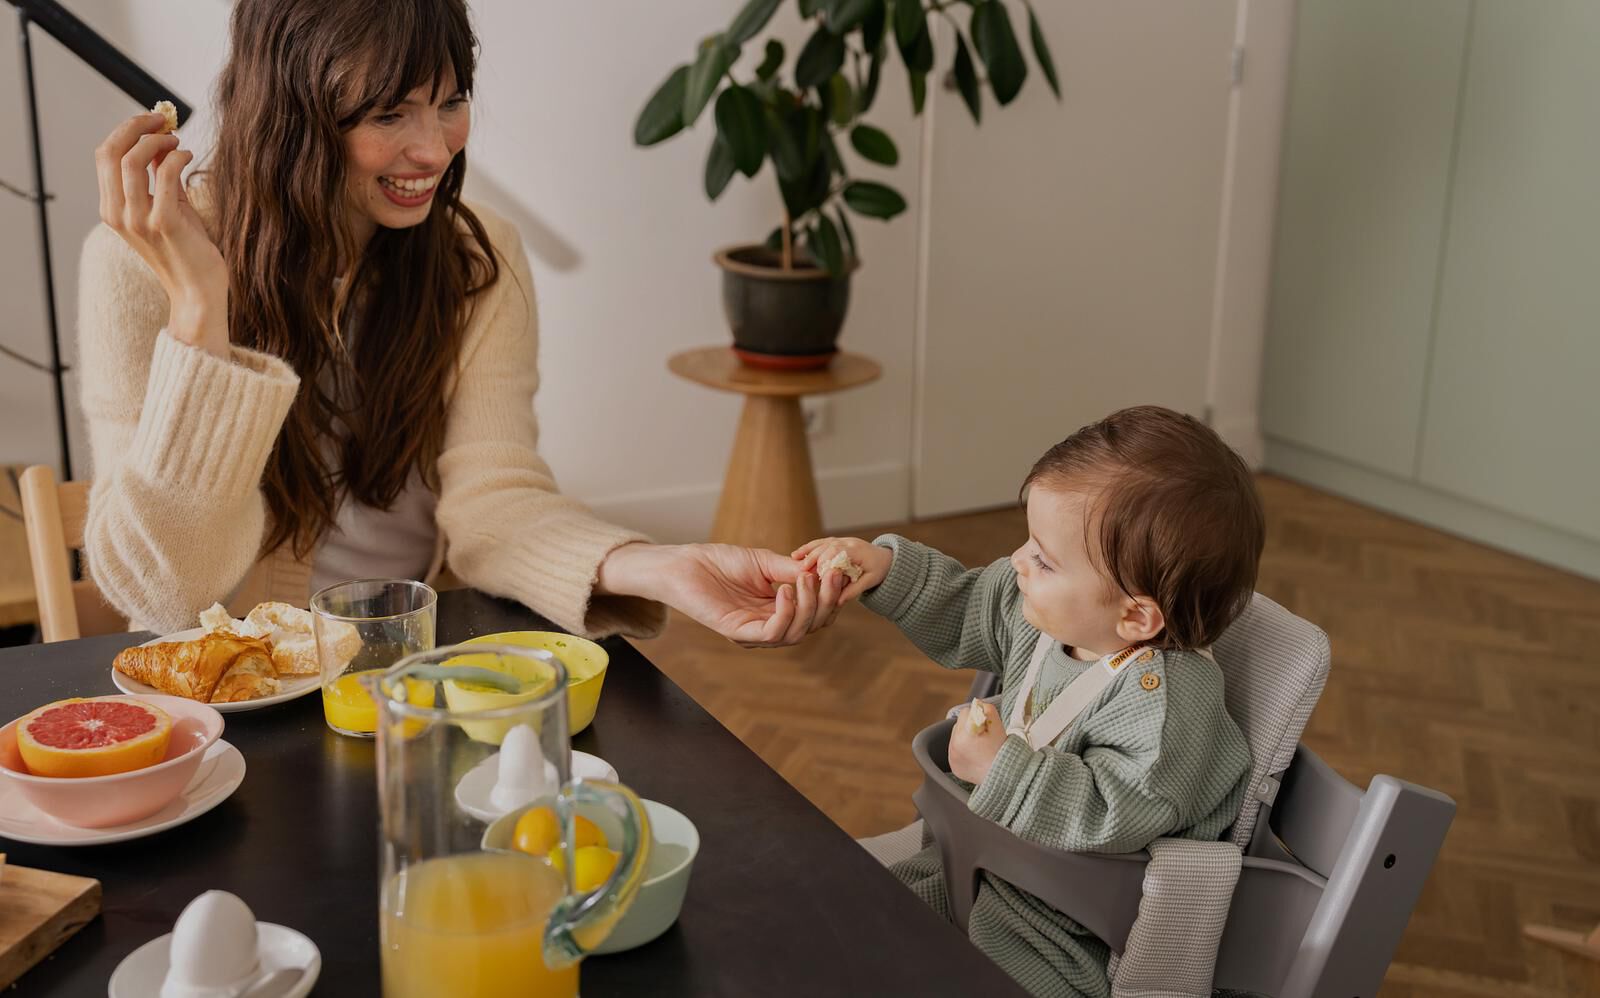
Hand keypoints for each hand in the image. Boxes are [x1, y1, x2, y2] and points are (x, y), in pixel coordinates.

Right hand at [95, 113, 228, 355]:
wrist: (199, 293)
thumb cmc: (188, 251)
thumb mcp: (169, 208)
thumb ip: (161, 178)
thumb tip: (161, 143)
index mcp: (112, 209)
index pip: (104, 156)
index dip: (125, 131)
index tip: (151, 121)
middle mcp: (118, 214)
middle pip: (110, 152)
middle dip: (135, 127)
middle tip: (162, 121)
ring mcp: (138, 220)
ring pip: (131, 160)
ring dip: (157, 141)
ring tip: (177, 141)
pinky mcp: (163, 224)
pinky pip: (164, 176)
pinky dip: (176, 158)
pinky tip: (189, 157)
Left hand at [598, 543, 826, 646]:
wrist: (685, 564)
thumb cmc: (720, 562)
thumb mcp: (765, 562)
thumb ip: (793, 571)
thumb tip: (824, 573)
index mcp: (777, 610)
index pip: (815, 614)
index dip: (831, 596)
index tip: (840, 572)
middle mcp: (768, 625)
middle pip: (810, 626)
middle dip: (826, 601)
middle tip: (831, 575)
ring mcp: (753, 633)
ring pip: (795, 633)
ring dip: (809, 606)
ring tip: (808, 580)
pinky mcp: (738, 633)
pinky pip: (771, 633)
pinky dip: (785, 614)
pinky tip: (786, 591)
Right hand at [791, 537, 892, 629]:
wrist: (886, 558)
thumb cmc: (879, 570)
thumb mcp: (870, 581)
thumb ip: (854, 590)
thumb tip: (838, 602)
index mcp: (857, 551)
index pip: (836, 552)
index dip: (824, 563)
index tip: (816, 576)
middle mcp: (848, 542)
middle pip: (826, 547)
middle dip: (813, 559)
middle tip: (802, 572)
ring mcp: (841, 540)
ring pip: (821, 543)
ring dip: (808, 552)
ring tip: (795, 562)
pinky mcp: (836, 542)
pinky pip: (820, 542)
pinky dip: (808, 548)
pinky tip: (796, 555)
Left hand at [949, 700, 1005, 783]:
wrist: (1005, 776)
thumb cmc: (1003, 752)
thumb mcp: (998, 725)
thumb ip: (987, 709)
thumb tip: (978, 704)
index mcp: (964, 735)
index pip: (965, 712)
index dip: (977, 715)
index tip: (986, 725)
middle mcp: (954, 747)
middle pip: (959, 724)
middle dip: (970, 726)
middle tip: (984, 736)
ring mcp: (953, 758)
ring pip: (956, 737)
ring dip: (966, 737)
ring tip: (981, 746)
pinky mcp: (954, 767)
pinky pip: (955, 751)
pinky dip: (964, 750)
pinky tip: (976, 754)